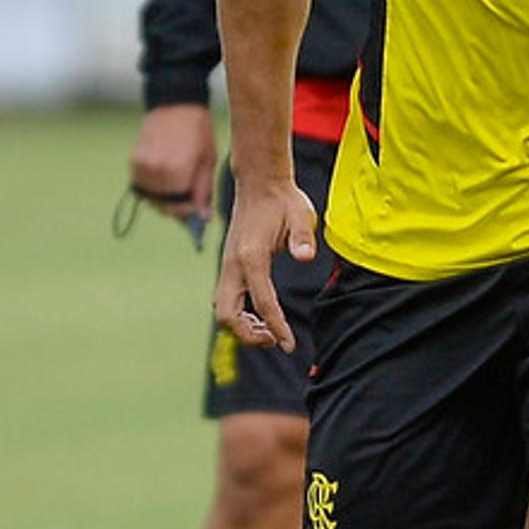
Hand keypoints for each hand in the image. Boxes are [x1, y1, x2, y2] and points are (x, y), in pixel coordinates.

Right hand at [128, 103, 216, 224]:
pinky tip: (166, 178)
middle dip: (176, 207)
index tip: (196, 209)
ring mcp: (142, 165)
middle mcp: (156, 169)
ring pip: (150, 198)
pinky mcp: (134, 160)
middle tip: (189, 201)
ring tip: (178, 186)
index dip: (188, 211)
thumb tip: (203, 218)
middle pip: (163, 205)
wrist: (177, 103)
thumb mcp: (208, 160)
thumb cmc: (199, 131)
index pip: (179, 207)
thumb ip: (204, 191)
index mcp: (177, 169)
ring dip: (163, 199)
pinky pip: (141, 186)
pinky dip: (152, 188)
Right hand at [212, 180, 317, 351]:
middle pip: (227, 315)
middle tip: (276, 339)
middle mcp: (232, 265)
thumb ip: (302, 237)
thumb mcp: (300, 214)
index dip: (276, 327)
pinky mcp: (229, 266)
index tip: (290, 345)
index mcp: (251, 257)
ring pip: (223, 310)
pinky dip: (240, 314)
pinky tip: (261, 313)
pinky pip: (227, 300)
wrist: (260, 183)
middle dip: (248, 334)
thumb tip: (306, 257)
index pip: (262, 303)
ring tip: (271, 329)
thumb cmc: (283, 200)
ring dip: (242, 325)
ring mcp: (227, 266)